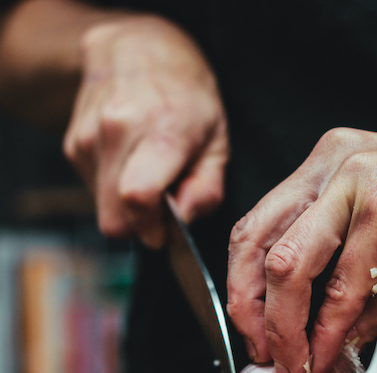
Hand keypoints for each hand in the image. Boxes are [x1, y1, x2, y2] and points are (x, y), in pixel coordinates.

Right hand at [64, 15, 228, 247]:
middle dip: (139, 226)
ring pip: (102, 209)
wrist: (138, 50)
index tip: (163, 234)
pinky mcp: (73, 145)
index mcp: (162, 131)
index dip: (150, 228)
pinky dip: (112, 190)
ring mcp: (89, 137)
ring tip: (147, 175)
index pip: (138, 197)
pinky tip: (128, 163)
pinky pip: (93, 191)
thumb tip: (182, 223)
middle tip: (160, 211)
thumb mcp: (217, 142)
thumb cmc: (187, 99)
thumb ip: (206, 189)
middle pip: (114, 216)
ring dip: (126, 207)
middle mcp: (118, 131)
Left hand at [227, 128, 376, 372]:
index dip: (245, 285)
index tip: (255, 332)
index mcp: (327, 170)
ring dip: (283, 328)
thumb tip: (320, 347)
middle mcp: (331, 166)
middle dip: (247, 307)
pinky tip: (328, 356)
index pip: (259, 228)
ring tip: (291, 366)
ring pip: (286, 264)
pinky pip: (341, 285)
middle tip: (262, 354)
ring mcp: (354, 182)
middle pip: (254, 241)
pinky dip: (329, 330)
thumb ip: (351, 302)